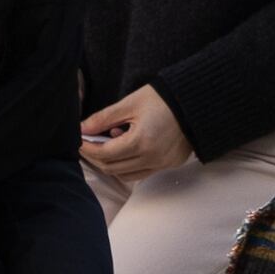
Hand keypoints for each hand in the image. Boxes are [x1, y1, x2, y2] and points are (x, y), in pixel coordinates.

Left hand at [78, 83, 192, 179]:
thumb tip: (82, 129)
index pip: (104, 153)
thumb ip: (104, 118)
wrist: (195, 101)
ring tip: (106, 146)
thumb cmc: (163, 98)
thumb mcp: (130, 103)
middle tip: (88, 144)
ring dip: (111, 164)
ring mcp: (162, 164)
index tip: (79, 140)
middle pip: (112, 168)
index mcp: (141, 141)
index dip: (88, 148)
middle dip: (96, 157)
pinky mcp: (169, 164)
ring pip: (126, 175)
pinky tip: (125, 150)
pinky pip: (142, 173)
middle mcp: (152, 158)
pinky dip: (128, 166)